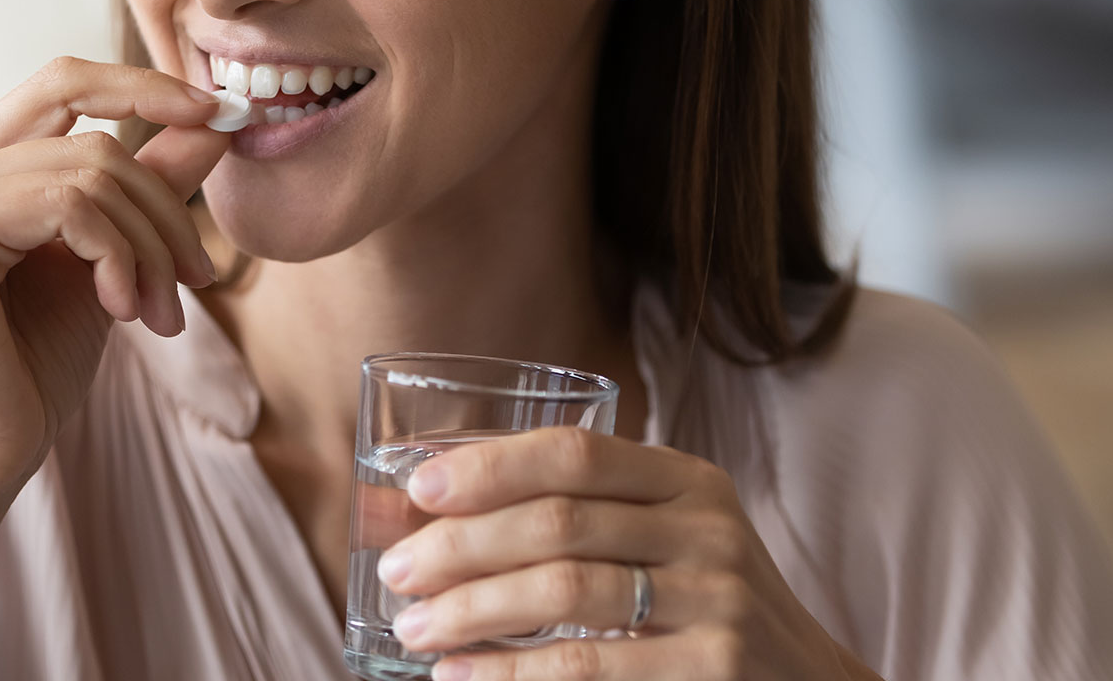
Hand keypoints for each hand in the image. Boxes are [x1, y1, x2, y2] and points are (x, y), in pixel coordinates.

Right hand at [0, 56, 230, 507]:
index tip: (222, 113)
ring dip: (151, 246)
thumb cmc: (31, 368)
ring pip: (92, 172)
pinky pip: (72, 206)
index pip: (63, 82)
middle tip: (198, 276)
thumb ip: (149, 187)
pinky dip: (120, 256)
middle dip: (163, 201)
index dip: (144, 85)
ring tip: (161, 312)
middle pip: (90, 130)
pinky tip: (123, 310)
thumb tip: (212, 122)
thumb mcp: (111, 261)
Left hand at [375, 427, 882, 679]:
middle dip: (462, 546)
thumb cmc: (701, 604)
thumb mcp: (662, 538)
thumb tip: (416, 508)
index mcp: (687, 479)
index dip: (490, 465)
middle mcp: (707, 530)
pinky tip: (460, 676)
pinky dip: (511, 673)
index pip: (576, 453)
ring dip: (473, 610)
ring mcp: (716, 602)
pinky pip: (588, 665)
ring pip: (566, 592)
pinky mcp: (711, 669)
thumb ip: (571, 517)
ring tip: (414, 628)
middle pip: (559, 522)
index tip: (418, 489)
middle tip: (396, 572)